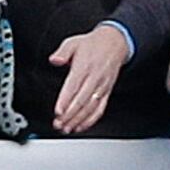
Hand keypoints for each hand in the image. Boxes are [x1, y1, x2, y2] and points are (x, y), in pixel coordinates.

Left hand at [47, 20, 134, 134]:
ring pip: (90, 107)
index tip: (58, 112)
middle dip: (69, 115)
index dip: (65, 101)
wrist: (115, 42)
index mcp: (84, 66)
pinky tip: (80, 126)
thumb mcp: (74, 42)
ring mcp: (102, 86)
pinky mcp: (107, 91)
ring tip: (66, 128)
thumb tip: (54, 59)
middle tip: (58, 124)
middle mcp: (94, 78)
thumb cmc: (92, 45)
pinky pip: (100, 108)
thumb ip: (62, 52)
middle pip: (81, 100)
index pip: (73, 86)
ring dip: (78, 120)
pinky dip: (91, 119)